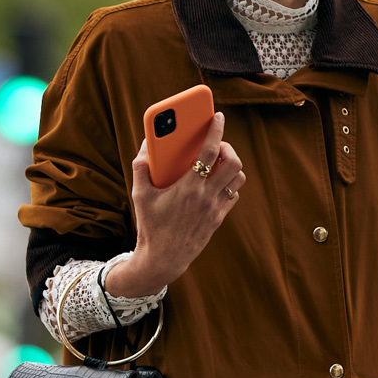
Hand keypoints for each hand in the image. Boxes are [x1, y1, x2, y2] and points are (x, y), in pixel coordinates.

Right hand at [104, 112, 244, 297]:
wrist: (163, 259)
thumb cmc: (150, 226)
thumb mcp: (140, 196)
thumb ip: (141, 167)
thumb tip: (145, 146)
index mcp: (188, 188)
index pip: (210, 152)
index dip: (216, 131)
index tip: (218, 117)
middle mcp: (206, 198)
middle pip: (233, 163)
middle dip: (228, 148)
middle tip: (216, 145)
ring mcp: (215, 209)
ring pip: (238, 179)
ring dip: (231, 166)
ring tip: (217, 162)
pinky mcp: (218, 219)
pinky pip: (233, 195)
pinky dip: (228, 184)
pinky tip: (215, 182)